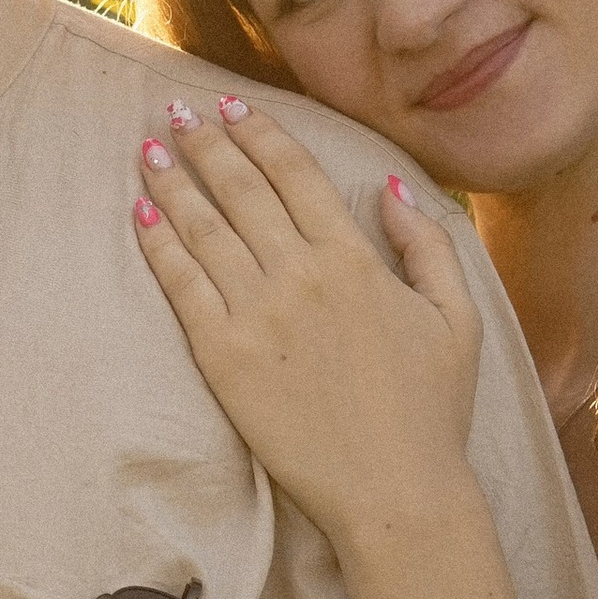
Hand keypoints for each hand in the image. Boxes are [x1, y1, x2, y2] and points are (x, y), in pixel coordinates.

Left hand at [133, 104, 482, 542]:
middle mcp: (300, 275)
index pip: (295, 173)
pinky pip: (182, 287)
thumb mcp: (457, 318)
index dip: (258, 133)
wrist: (395, 492)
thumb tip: (391, 188)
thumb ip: (428, 245)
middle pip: (240, 189)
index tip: (230, 106)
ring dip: (173, 183)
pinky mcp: (223, 358)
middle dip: (204, 143)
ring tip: (148, 150)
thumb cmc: (432, 411)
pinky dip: (158, 245)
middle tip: (175, 109)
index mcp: (355, 259)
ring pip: (204, 229)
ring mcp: (256, 315)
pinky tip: (140, 214)